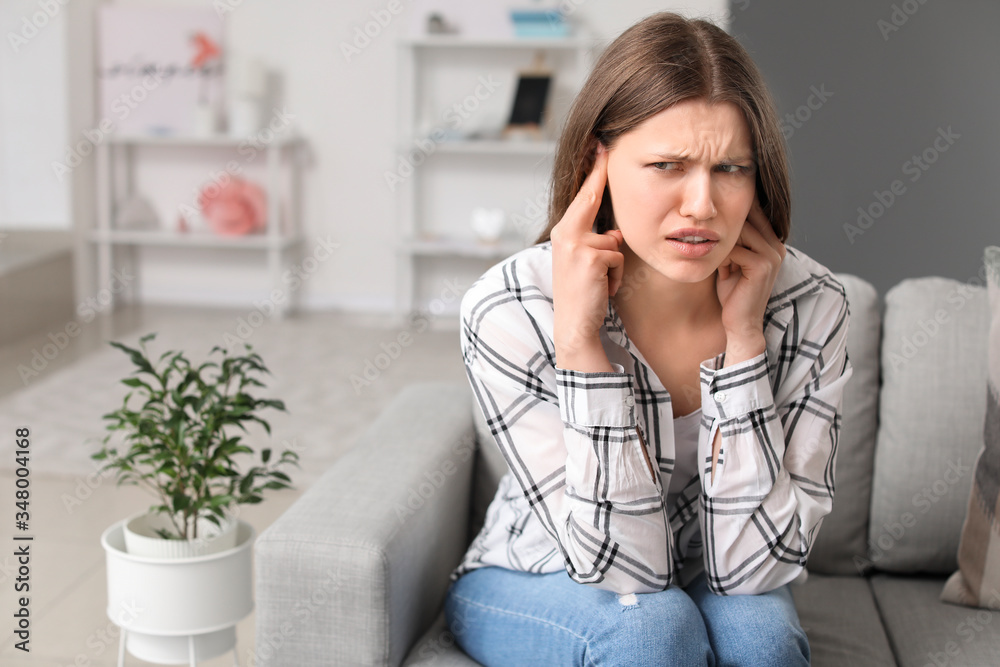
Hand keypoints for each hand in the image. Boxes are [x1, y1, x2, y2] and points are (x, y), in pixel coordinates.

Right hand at [550, 143, 623, 371]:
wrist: (574, 326)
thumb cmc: (583, 296)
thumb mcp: (586, 263)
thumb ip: (597, 242)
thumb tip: (615, 233)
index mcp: (563, 233)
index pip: (582, 196)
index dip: (593, 170)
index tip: (600, 146)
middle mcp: (565, 233)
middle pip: (591, 198)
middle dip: (599, 174)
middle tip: (603, 143)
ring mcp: (576, 244)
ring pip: (615, 241)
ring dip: (615, 265)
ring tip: (599, 283)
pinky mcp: (591, 257)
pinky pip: (618, 258)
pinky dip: (616, 277)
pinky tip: (602, 290)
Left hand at [715, 199, 785, 362]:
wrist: (740, 323)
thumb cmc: (734, 295)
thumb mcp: (733, 264)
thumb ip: (732, 244)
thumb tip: (715, 221)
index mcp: (773, 244)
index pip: (756, 213)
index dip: (735, 211)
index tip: (715, 212)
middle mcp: (777, 246)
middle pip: (748, 218)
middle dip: (726, 227)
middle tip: (710, 238)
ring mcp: (772, 255)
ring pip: (741, 231)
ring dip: (723, 243)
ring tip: (717, 258)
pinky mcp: (762, 266)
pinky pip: (735, 249)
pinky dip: (722, 257)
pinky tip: (720, 269)